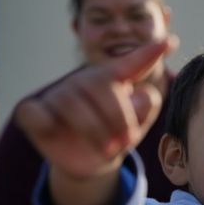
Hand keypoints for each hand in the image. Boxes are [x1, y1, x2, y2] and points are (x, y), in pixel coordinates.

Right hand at [16, 40, 171, 179]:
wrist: (90, 162)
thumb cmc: (115, 135)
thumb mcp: (135, 125)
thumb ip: (145, 108)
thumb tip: (145, 94)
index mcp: (111, 79)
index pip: (130, 63)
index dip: (149, 53)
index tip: (170, 42)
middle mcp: (83, 81)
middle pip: (99, 86)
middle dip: (117, 117)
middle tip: (127, 141)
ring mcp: (56, 95)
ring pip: (71, 103)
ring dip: (93, 130)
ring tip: (107, 149)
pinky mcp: (33, 112)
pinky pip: (35, 113)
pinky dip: (44, 122)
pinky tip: (53, 130)